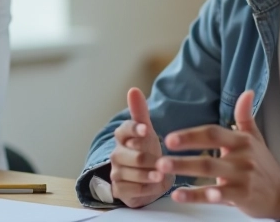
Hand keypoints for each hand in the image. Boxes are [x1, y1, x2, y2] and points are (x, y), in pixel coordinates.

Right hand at [109, 87, 172, 207]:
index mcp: (122, 136)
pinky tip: (155, 186)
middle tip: (162, 162)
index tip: (147, 131)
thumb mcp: (147, 131)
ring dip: (151, 175)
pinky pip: (134, 190)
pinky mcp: (119, 190)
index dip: (136, 130)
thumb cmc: (146, 149)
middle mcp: (116, 154)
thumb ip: (140, 112)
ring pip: (135, 174)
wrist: (147, 177)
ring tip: (161, 175)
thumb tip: (133, 89)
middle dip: (150, 160)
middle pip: (134, 156)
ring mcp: (116, 172)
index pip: (125, 130)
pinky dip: (148, 189)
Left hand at [154, 90, 279, 218]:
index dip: (191, 135)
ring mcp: (242, 178)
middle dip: (182, 159)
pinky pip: (217, 197)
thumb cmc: (263, 164)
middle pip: (208, 157)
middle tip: (160, 161)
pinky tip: (180, 195)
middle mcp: (242, 158)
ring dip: (186, 174)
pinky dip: (199, 196)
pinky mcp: (243, 196)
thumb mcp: (255, 138)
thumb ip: (245, 116)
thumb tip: (246, 92)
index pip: (213, 134)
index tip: (169, 138)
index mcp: (241, 141)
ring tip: (164, 174)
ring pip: (210, 175)